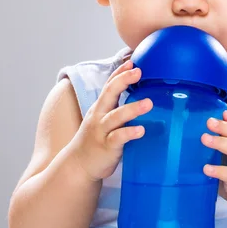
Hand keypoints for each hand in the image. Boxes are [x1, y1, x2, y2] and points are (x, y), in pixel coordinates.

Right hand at [71, 60, 152, 181]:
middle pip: (109, 94)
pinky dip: (129, 133)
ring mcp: (102, 131)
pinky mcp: (107, 147)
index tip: (133, 62)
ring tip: (149, 103)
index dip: (120, 73)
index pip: (109, 85)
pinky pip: (118, 138)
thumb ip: (117, 108)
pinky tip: (141, 130)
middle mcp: (100, 116)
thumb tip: (141, 96)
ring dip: (133, 108)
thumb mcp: (104, 120)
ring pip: (116, 116)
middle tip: (139, 72)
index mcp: (100, 107)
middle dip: (123, 80)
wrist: (78, 165)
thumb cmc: (96, 139)